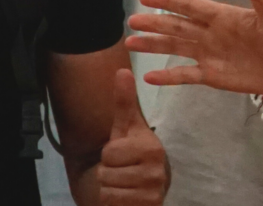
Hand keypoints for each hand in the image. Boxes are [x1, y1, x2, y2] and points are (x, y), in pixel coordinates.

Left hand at [96, 69, 167, 205]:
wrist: (144, 186)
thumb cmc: (132, 153)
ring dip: (108, 187)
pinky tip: (124, 195)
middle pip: (105, 172)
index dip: (109, 154)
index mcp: (153, 148)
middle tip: (122, 169)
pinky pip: (111, 203)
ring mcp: (153, 192)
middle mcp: (157, 171)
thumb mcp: (127, 128)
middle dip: (107, 172)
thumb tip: (121, 70)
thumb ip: (124, 101)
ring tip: (122, 182)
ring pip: (106, 190)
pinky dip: (112, 201)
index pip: (109, 153)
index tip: (122, 153)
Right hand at [126, 0, 262, 96]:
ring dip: (154, 46)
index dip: (168, 1)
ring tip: (131, 43)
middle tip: (131, 20)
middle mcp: (210, 33)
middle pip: (176, 26)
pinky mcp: (211, 75)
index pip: (189, 6)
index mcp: (222, 16)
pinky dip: (168, 76)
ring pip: (175, 48)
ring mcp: (208, 54)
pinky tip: (148, 77)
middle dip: (154, 23)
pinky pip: (185, 75)